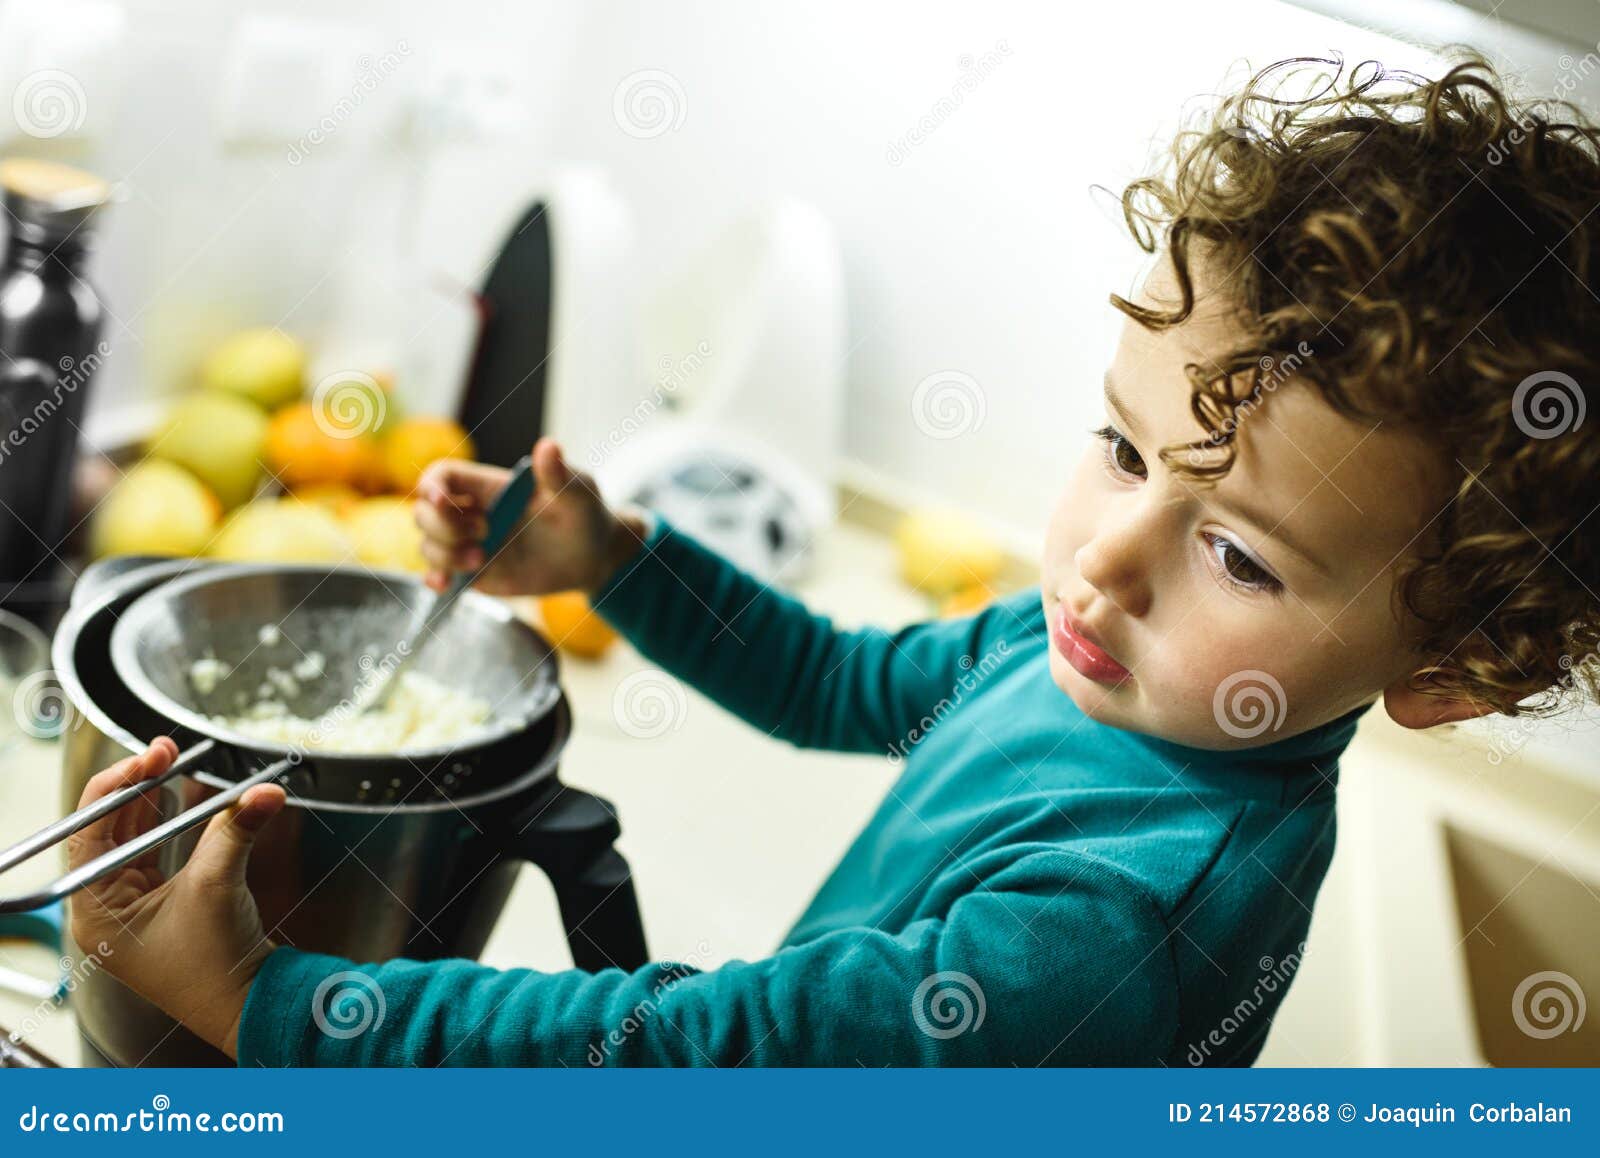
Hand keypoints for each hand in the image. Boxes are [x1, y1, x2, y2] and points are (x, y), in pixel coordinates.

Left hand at [66, 739, 286, 1059]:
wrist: (246, 1002)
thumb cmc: (213, 969)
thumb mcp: (217, 887)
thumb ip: (235, 830)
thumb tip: (263, 792)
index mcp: (96, 911)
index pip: (88, 834)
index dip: (115, 789)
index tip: (145, 760)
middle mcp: (105, 907)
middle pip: (108, 830)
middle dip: (137, 787)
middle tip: (161, 751)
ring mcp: (131, 905)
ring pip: (133, 836)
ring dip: (152, 800)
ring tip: (168, 763)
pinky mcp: (160, 903)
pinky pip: (156, 850)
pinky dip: (170, 822)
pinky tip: (177, 796)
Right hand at [414, 436, 647, 596]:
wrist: (593, 558)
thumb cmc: (585, 515)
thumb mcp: (577, 493)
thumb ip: (559, 475)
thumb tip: (548, 447)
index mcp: (489, 486)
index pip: (441, 476)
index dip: (431, 486)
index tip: (442, 501)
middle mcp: (473, 513)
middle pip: (423, 512)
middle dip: (441, 526)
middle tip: (484, 534)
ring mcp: (471, 544)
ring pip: (428, 546)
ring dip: (443, 556)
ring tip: (480, 561)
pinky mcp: (476, 573)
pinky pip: (441, 575)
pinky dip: (435, 580)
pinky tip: (446, 585)